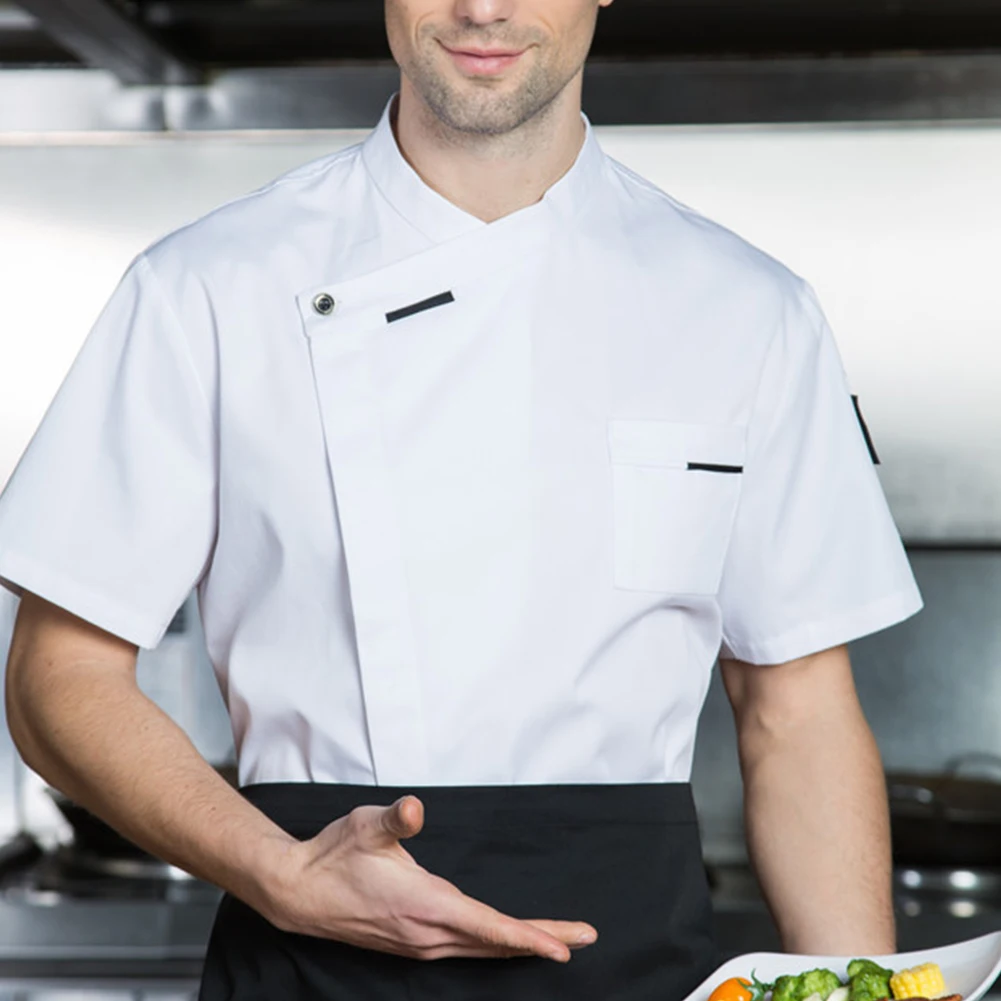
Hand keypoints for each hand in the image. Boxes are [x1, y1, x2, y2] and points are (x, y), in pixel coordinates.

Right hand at [264, 795, 597, 961]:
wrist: (298, 892)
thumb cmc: (334, 855)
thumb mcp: (364, 825)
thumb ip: (394, 818)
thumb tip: (414, 809)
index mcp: (424, 905)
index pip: (489, 927)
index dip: (530, 937)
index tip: (565, 947)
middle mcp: (426, 933)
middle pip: (495, 942)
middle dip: (541, 940)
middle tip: (582, 938)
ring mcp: (419, 944)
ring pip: (482, 949)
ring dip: (520, 945)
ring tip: (556, 940)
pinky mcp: (412, 944)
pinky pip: (465, 949)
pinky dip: (494, 945)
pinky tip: (505, 941)